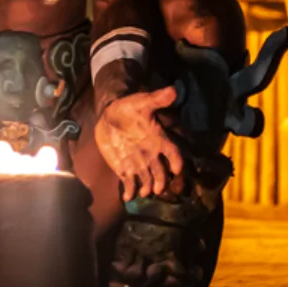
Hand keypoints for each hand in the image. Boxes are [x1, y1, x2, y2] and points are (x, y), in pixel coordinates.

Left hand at [95, 86, 183, 200]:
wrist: (110, 116)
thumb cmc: (129, 108)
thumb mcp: (142, 102)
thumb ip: (157, 99)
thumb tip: (173, 90)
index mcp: (158, 139)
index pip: (172, 152)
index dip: (176, 161)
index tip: (177, 169)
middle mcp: (151, 155)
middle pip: (161, 172)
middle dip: (161, 181)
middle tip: (158, 189)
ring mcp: (138, 163)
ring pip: (147, 180)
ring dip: (147, 188)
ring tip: (144, 192)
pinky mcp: (125, 169)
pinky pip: (130, 183)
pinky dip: (129, 192)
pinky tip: (127, 196)